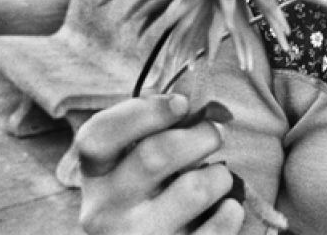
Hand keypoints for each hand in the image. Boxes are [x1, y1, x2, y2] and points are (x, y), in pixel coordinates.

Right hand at [76, 94, 243, 234]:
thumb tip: (199, 105)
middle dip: (201, 136)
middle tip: (217, 135)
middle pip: (156, 155)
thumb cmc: (153, 194)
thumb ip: (157, 130)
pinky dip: (230, 210)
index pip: (99, 135)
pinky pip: (217, 227)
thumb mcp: (139, 162)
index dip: (145, 112)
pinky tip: (224, 208)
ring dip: (219, 176)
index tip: (183, 103)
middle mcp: (104, 211)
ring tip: (218, 180)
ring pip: (194, 189)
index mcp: (95, 176)